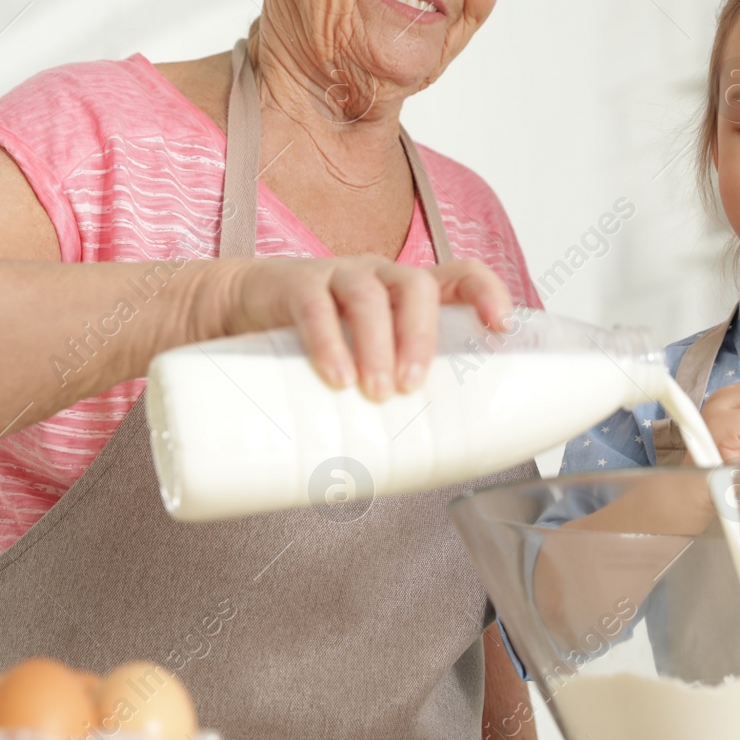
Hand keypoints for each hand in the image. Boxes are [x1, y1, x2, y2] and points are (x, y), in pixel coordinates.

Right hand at [219, 255, 513, 400]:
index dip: (486, 292)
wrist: (239, 309)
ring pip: (368, 295)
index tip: (500, 327)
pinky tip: (334, 376)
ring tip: (375, 391)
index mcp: (406, 292)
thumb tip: (426, 465)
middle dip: (420, 337)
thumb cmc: (317, 341)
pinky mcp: (295, 285)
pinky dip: (328, 341)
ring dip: (377, 343)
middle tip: (411, 387)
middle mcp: (379, 277)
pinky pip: (315, 306)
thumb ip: (392, 391)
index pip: (460, 274)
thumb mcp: (363, 358)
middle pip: (415, 286)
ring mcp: (337, 276)